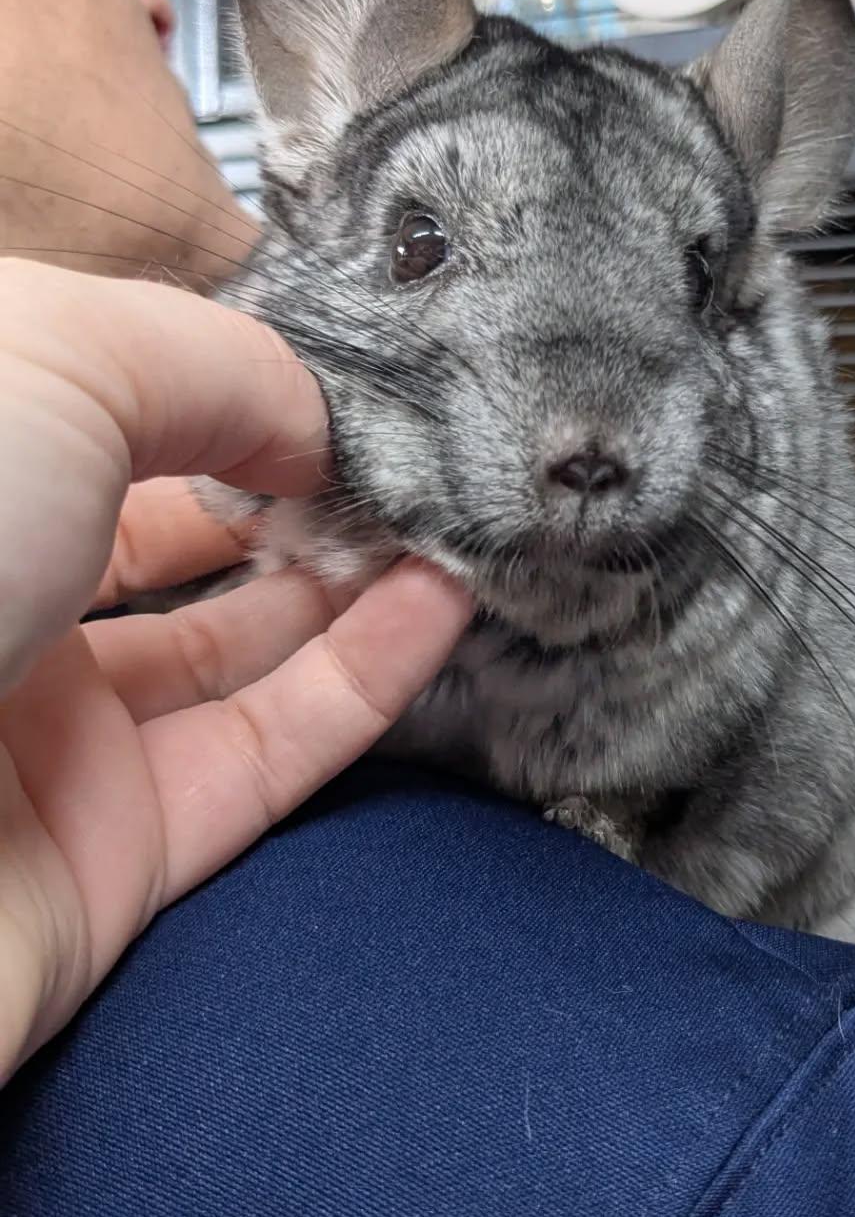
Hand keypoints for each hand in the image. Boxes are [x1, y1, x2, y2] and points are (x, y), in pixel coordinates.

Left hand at [0, 263, 473, 1080]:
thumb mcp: (54, 359)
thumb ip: (213, 364)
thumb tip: (312, 429)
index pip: (100, 411)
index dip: (220, 386)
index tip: (326, 370)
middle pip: (170, 534)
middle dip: (295, 489)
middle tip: (404, 456)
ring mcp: (43, 735)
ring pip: (230, 650)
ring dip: (349, 583)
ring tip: (449, 521)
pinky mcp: (112, 857)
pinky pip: (265, 752)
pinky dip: (365, 680)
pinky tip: (443, 603)